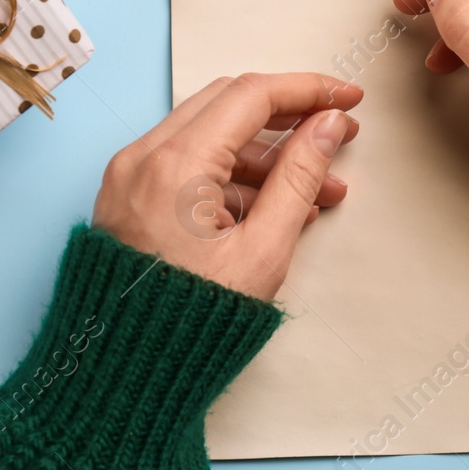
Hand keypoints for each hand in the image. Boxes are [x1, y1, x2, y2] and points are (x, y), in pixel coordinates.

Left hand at [92, 73, 362, 300]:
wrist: (120, 379)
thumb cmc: (188, 326)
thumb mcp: (262, 253)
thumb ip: (299, 179)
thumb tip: (327, 127)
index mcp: (174, 166)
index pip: (252, 96)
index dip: (308, 90)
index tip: (348, 98)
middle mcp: (142, 158)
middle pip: (228, 103)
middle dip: (288, 115)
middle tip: (335, 132)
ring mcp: (129, 177)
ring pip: (209, 134)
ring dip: (265, 153)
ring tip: (318, 190)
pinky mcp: (127, 198)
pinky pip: (186, 164)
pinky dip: (232, 175)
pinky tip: (275, 206)